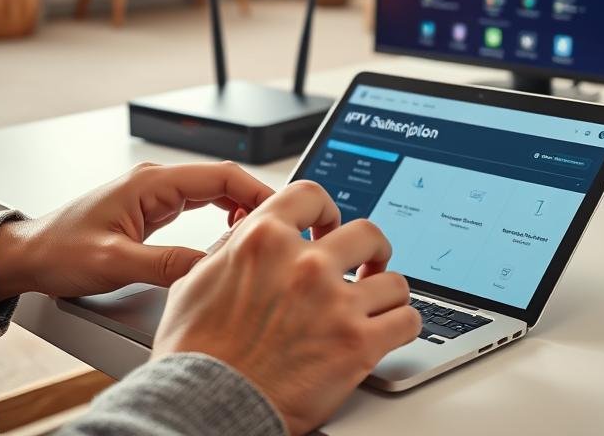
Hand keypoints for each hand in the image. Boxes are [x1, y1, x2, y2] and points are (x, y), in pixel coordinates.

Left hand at [0, 162, 273, 302]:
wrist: (26, 256)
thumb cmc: (59, 253)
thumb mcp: (113, 263)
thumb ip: (165, 264)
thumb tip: (210, 267)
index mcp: (151, 183)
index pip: (220, 176)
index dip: (256, 191)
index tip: (280, 211)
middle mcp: (157, 182)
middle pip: (223, 180)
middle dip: (255, 199)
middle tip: (280, 227)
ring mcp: (156, 194)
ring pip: (214, 192)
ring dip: (240, 208)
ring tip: (259, 233)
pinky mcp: (154, 209)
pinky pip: (200, 205)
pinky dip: (223, 215)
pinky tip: (231, 234)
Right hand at [152, 180, 420, 435]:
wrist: (204, 406)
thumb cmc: (195, 352)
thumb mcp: (198, 279)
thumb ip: (234, 247)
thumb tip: (254, 228)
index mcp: (264, 240)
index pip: (312, 196)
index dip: (326, 210)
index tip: (330, 225)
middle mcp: (304, 264)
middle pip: (367, 233)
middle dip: (370, 250)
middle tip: (368, 263)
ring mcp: (335, 303)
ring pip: (394, 280)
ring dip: (387, 293)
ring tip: (379, 304)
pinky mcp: (358, 344)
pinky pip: (407, 320)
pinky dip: (402, 325)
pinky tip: (391, 330)